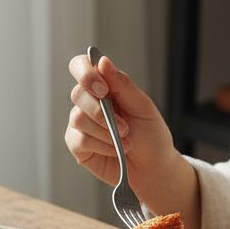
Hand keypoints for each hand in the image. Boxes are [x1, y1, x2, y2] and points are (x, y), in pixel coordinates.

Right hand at [64, 52, 177, 190]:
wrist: (152, 167)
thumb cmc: (150, 135)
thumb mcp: (142, 106)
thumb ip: (122, 84)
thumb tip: (102, 61)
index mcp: (104, 86)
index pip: (81, 66)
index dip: (86, 74)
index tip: (103, 89)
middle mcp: (89, 102)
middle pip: (78, 93)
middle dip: (101, 112)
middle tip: (124, 126)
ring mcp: (80, 123)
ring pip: (78, 118)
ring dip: (105, 132)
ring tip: (125, 141)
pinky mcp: (77, 144)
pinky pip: (80, 140)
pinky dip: (101, 145)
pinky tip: (114, 150)